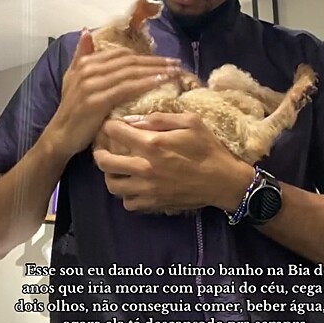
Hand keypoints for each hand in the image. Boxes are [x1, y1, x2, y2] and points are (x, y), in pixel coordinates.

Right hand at [46, 30, 181, 158]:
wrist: (60, 136)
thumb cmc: (72, 109)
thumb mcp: (73, 78)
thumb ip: (82, 55)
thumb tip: (86, 31)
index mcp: (86, 62)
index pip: (122, 54)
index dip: (144, 56)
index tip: (164, 60)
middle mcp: (88, 69)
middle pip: (130, 61)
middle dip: (155, 62)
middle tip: (176, 63)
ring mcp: (92, 84)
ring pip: (131, 72)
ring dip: (156, 71)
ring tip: (175, 72)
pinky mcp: (97, 100)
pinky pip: (127, 88)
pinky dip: (146, 83)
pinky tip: (161, 83)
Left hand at [93, 112, 254, 212]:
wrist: (224, 181)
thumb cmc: (208, 148)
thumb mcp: (190, 122)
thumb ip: (159, 118)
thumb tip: (132, 119)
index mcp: (152, 144)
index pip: (115, 132)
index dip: (109, 125)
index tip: (111, 124)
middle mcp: (144, 168)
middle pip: (104, 161)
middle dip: (99, 150)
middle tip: (104, 145)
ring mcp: (147, 189)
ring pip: (112, 185)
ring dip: (110, 174)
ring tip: (116, 165)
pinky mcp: (153, 204)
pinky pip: (127, 202)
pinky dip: (126, 194)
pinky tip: (133, 184)